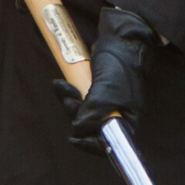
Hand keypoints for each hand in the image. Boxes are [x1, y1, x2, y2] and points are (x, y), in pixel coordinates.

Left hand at [59, 6, 154, 149]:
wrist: (120, 40)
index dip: (90, 144)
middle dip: (75, 115)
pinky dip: (66, 92)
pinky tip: (61, 84)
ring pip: (79, 113)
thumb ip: (94, 113)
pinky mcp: (93, 91)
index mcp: (124, 120)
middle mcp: (114, 114)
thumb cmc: (120, 66)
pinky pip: (76, 99)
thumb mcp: (108, 92)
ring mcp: (103, 103)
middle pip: (88, 129)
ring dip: (68, 101)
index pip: (107, 144)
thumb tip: (78, 130)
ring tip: (63, 87)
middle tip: (70, 101)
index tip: (74, 138)